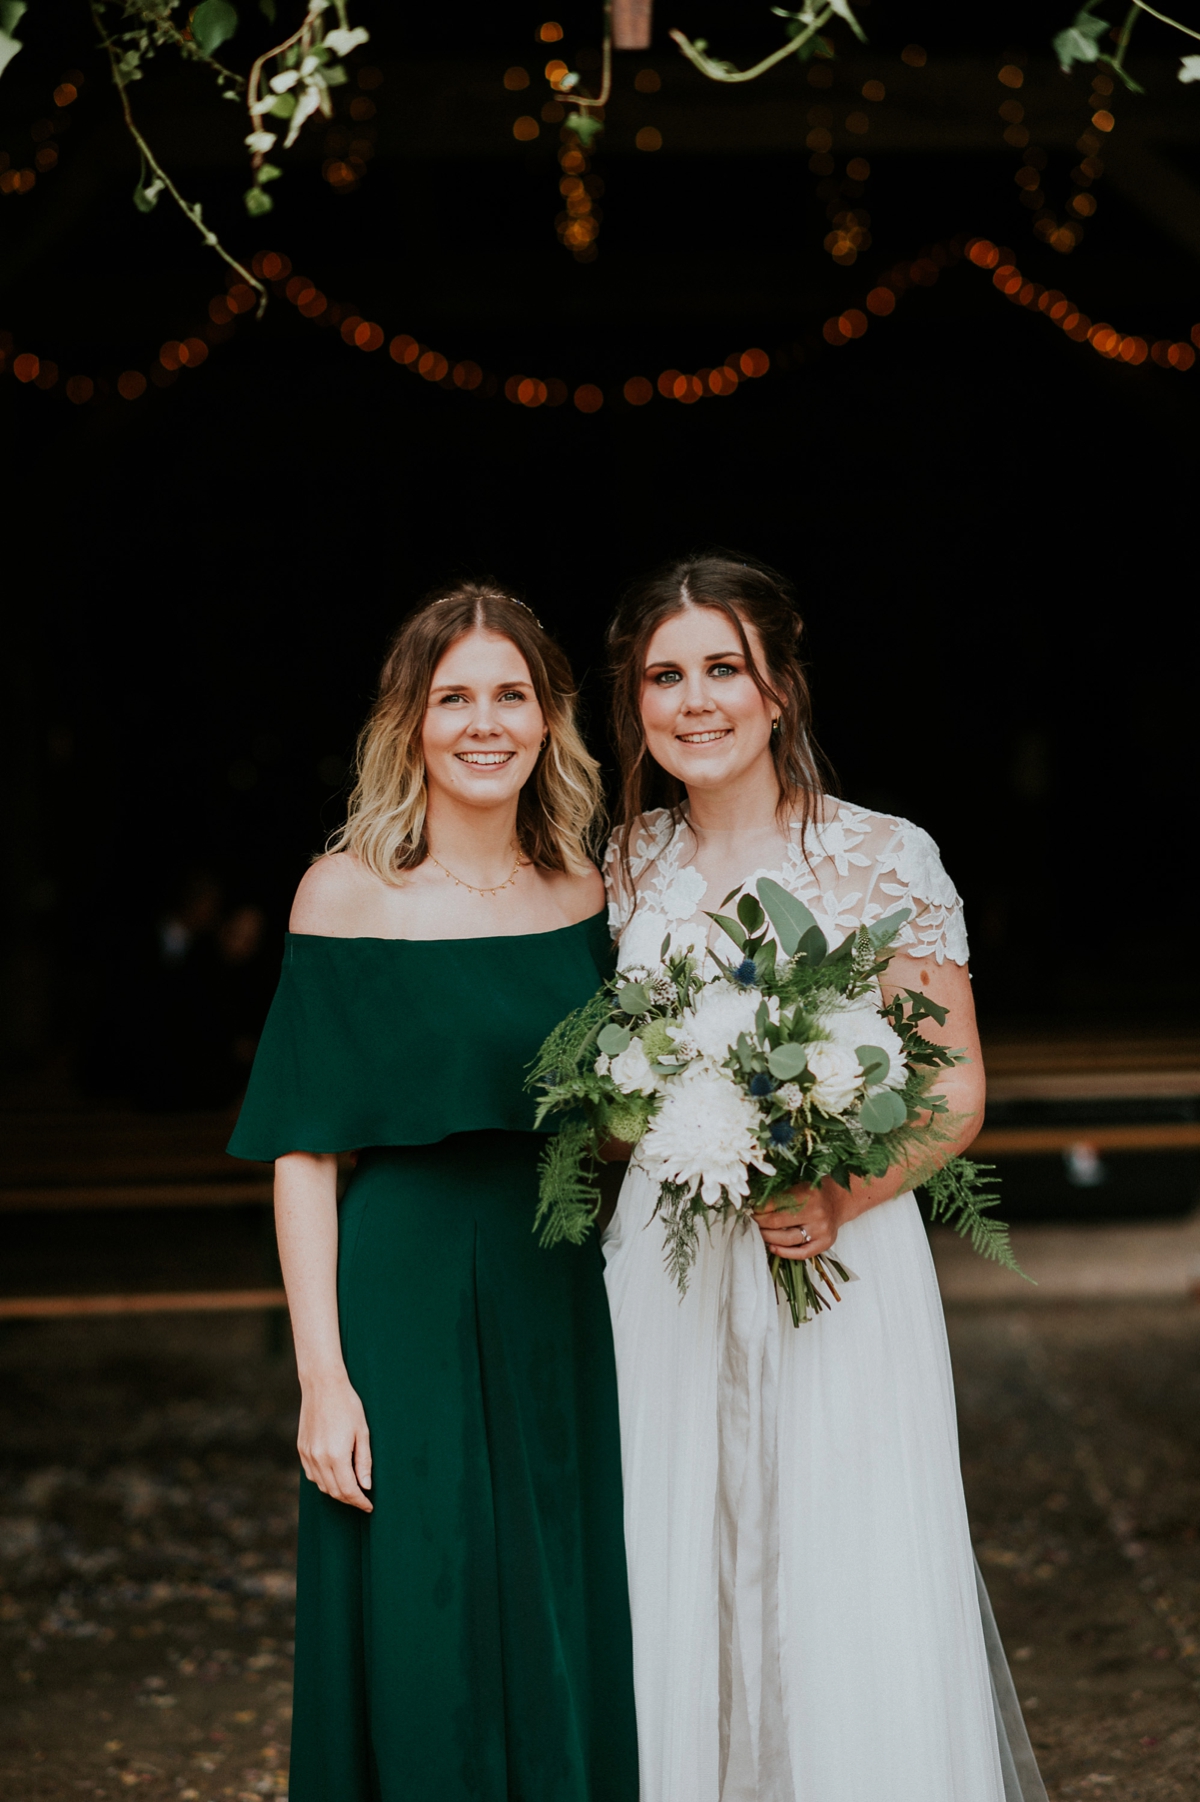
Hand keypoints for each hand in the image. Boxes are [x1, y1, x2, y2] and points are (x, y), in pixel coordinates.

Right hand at [297, 1372, 372, 1511]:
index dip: (359, 1501)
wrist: (322, 1385)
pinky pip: (311, 1475)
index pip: (348, 1490)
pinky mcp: (301, 1449)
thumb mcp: (362, 1432)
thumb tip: (366, 1486)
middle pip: (334, 1492)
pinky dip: (323, 1481)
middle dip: (349, 1500)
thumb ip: (364, 1461)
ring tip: (351, 1489)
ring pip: (321, 1486)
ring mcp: (307, 1454)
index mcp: (336, 1455)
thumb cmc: (347, 1405)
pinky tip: (334, 1477)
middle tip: (363, 1500)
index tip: (369, 1506)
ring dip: (336, 1492)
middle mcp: (318, 1458)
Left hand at [754, 1180, 843, 1260]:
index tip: (750, 1208)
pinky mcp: (825, 1243)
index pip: (775, 1204)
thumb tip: (754, 1203)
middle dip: (760, 1222)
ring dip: (768, 1236)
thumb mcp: (799, 1185)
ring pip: (787, 1239)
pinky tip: (772, 1248)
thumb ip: (780, 1194)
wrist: (839, 1201)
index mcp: (808, 1194)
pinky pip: (802, 1253)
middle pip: (778, 1222)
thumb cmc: (815, 1192)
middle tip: (752, 1220)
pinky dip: (785, 1253)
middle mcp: (816, 1213)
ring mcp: (821, 1230)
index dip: (759, 1208)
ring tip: (759, 1232)